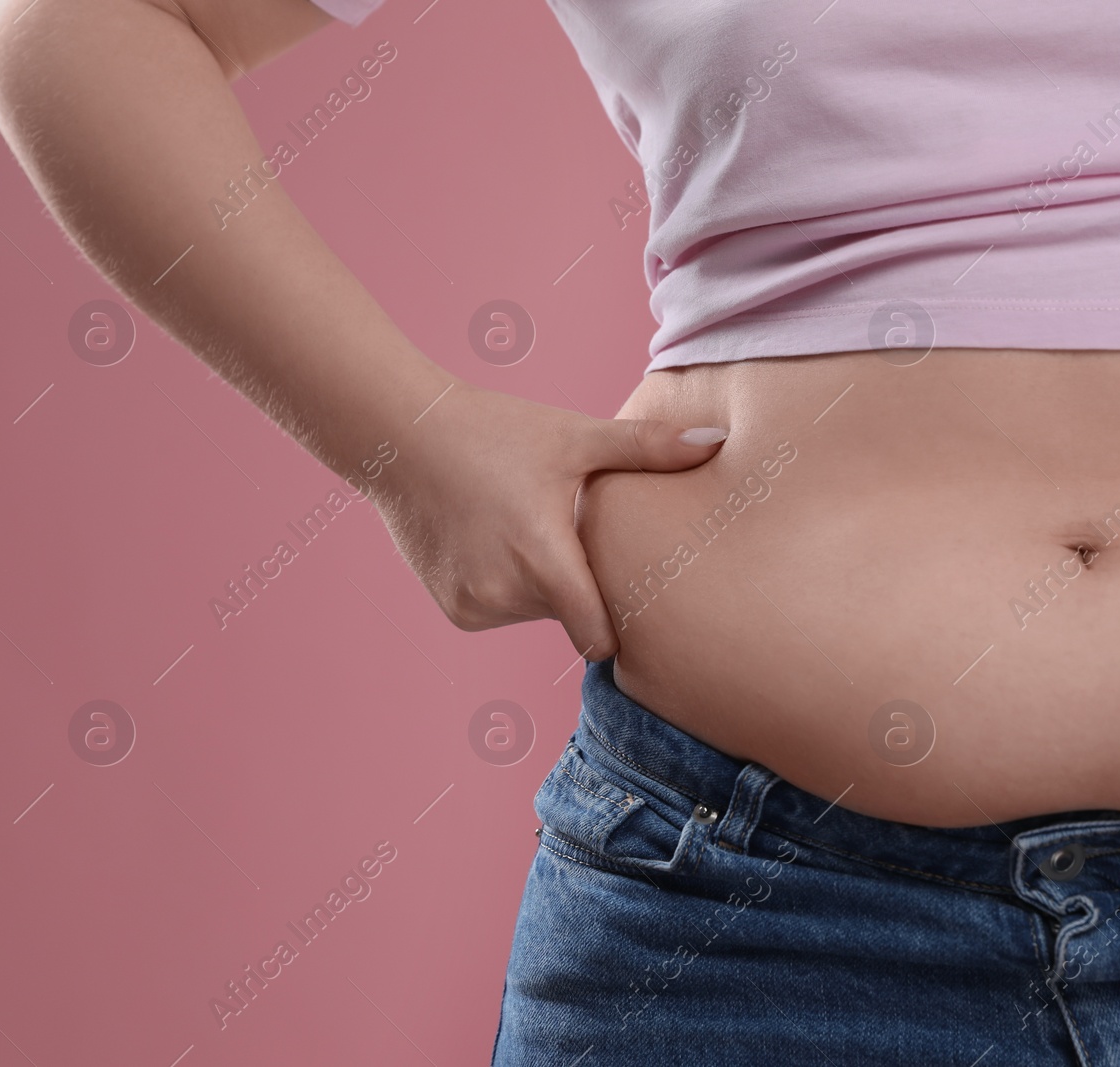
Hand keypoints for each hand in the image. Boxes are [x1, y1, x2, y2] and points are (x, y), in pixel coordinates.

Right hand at [371, 381, 727, 661]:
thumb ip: (648, 447)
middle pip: (573, 613)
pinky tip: (495, 538)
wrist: (400, 435)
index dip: (623, 624)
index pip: (599, 636)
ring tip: (529, 525)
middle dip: (583, 583)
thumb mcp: (574, 437)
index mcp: (543, 559)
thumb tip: (718, 440)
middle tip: (574, 530)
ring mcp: (475, 607)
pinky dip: (510, 585)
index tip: (638, 602)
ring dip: (545, 584)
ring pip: (540, 612)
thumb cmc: (494, 431)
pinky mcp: (455, 609)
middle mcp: (506, 595)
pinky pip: (505, 610)